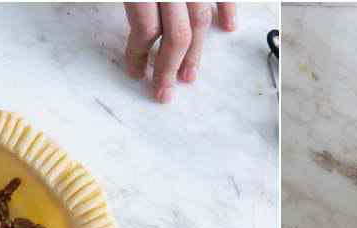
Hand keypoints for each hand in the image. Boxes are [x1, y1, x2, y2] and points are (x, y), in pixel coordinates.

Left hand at [123, 3, 237, 103]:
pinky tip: (227, 26)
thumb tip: (129, 33)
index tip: (135, 72)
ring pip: (200, 18)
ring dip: (196, 50)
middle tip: (163, 91)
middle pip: (177, 33)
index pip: (145, 28)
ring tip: (188, 74)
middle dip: (170, 67)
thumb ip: (128, 7)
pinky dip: (228, 9)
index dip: (138, 54)